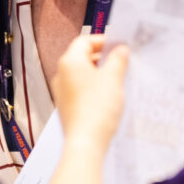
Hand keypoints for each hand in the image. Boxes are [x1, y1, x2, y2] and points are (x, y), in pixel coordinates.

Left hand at [53, 35, 128, 149]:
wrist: (86, 142)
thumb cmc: (97, 108)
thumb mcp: (113, 77)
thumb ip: (118, 59)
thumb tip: (120, 50)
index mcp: (69, 62)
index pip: (84, 41)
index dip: (103, 41)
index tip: (119, 45)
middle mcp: (61, 75)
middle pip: (82, 57)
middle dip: (103, 58)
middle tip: (122, 61)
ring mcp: (62, 92)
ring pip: (82, 75)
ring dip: (99, 74)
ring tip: (118, 79)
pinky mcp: (67, 107)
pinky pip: (81, 90)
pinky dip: (94, 88)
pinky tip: (108, 96)